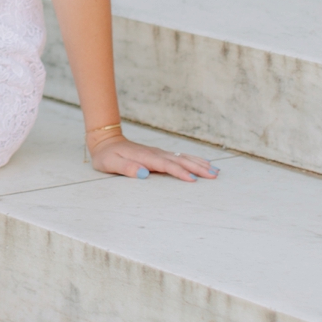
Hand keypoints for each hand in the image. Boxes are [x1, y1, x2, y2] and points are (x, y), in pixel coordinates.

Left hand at [90, 137, 217, 181]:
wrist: (106, 140)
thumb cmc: (106, 155)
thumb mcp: (110, 163)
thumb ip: (126, 168)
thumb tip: (145, 174)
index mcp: (145, 157)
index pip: (166, 165)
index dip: (180, 172)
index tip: (193, 180)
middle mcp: (155, 153)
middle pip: (180, 160)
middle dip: (197, 168)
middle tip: (214, 175)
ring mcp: (159, 153)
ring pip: (182, 157)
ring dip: (199, 163)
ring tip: (215, 170)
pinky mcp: (160, 154)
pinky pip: (180, 157)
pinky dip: (193, 160)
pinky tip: (204, 163)